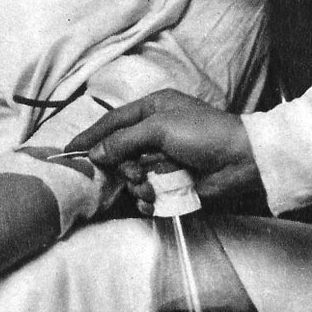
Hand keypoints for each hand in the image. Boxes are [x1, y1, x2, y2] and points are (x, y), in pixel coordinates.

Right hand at [66, 89, 260, 209]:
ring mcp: (162, 160)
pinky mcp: (171, 183)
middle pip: (119, 153)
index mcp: (152, 110)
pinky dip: (147, 200)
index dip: (91, 136)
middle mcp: (155, 133)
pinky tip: (154, 201)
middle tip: (135, 174)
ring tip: (151, 188)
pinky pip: (146, 194)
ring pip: (131, 177)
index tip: (70, 151)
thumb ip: (123, 139)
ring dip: (137, 185)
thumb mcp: (159, 128)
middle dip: (123, 167)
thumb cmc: (203, 133)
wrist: (241, 161)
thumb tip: (96, 153)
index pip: (112, 122)